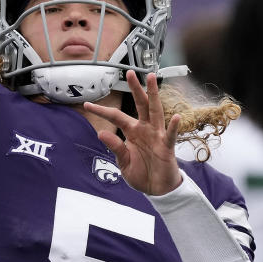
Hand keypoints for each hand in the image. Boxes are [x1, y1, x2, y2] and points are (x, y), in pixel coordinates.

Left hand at [84, 70, 182, 195]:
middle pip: (140, 105)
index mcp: (132, 132)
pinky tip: (175, 117)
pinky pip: (170, 135)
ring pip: (156, 111)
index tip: (87, 104)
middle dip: (135, 88)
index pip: (115, 117)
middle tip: (130, 72)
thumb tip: (100, 132)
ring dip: (153, 95)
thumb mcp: (123, 162)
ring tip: (151, 78)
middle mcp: (145, 129)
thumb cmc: (141, 173)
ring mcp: (156, 136)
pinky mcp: (167, 146)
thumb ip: (115, 147)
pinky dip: (173, 126)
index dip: (102, 110)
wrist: (157, 190)